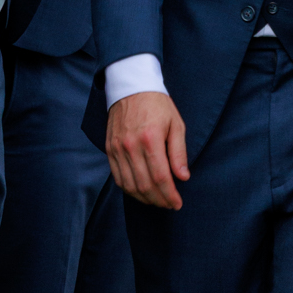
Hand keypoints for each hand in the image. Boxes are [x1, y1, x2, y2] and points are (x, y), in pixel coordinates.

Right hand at [105, 91, 188, 209]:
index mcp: (151, 138)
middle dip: (159, 200)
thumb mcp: (176, 124)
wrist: (131, 88)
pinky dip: (129, 190)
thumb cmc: (158, 105)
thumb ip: (179, 152)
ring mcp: (117, 149)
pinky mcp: (109, 149)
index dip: (169, 194)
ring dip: (144, 198)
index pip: (160, 177)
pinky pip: (117, 177)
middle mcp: (131, 146)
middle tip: (169, 205)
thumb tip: (183, 177)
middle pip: (144, 185)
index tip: (177, 203)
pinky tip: (140, 193)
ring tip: (157, 201)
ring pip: (129, 185)